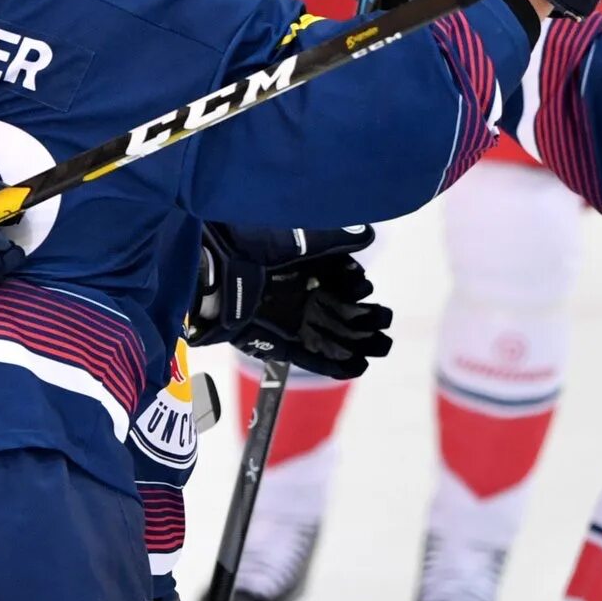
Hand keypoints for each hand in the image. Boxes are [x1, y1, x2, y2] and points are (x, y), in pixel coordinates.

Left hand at [186, 224, 392, 379]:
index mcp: (304, 269)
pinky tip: (356, 366)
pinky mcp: (278, 343)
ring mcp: (290, 321)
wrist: (216, 269)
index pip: (342, 282)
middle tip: (385, 323)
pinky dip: (332, 363)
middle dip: (366, 320)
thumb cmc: (253, 247)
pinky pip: (310, 356)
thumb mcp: (299, 239)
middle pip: (341, 313)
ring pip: (330, 336)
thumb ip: (335, 239)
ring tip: (381, 348)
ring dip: (356, 343)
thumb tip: (369, 234)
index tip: (363, 287)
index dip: (357, 287)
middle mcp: (299, 296)